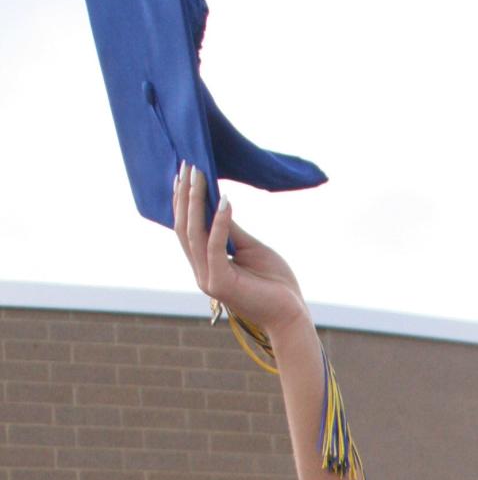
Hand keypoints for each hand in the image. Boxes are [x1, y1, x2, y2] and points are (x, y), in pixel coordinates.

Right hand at [173, 164, 307, 340]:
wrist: (291, 314)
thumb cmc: (275, 283)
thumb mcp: (251, 248)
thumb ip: (231, 229)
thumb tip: (219, 200)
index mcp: (206, 264)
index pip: (186, 228)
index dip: (182, 200)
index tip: (184, 172)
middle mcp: (202, 272)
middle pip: (184, 228)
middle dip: (184, 195)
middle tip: (187, 165)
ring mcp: (209, 279)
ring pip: (194, 234)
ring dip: (196, 202)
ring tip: (199, 175)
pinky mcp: (221, 284)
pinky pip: (215, 247)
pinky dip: (219, 223)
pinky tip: (226, 201)